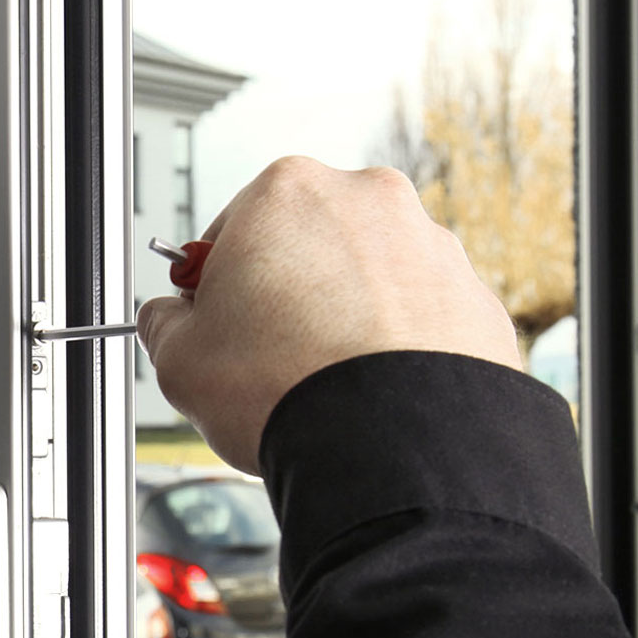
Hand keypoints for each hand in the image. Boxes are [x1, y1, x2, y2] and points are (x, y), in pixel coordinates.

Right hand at [136, 156, 521, 473]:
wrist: (394, 446)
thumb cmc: (287, 390)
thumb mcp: (178, 360)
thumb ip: (163, 325)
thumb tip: (164, 321)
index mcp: (288, 191)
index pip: (232, 229)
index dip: (217, 286)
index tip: (217, 324)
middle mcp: (369, 201)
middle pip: (308, 245)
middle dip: (287, 294)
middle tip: (268, 357)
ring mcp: (432, 246)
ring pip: (370, 280)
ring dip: (346, 319)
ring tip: (324, 384)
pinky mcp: (475, 300)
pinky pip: (420, 320)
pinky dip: (398, 349)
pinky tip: (373, 395)